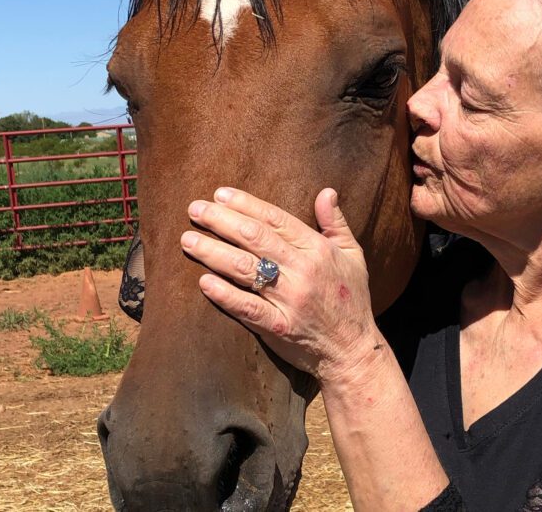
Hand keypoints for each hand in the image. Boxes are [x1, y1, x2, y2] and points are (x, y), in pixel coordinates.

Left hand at [181, 186, 382, 382]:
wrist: (353, 350)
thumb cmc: (351, 300)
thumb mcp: (353, 256)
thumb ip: (336, 223)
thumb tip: (327, 191)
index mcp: (318, 250)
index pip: (276, 220)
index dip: (246, 204)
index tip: (220, 194)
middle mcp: (303, 270)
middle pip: (255, 238)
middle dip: (221, 220)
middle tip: (195, 209)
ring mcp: (290, 299)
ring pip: (245, 269)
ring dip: (213, 252)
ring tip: (188, 240)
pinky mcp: (279, 326)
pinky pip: (247, 307)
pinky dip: (224, 294)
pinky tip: (203, 282)